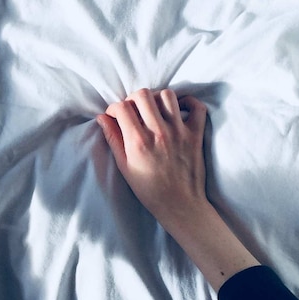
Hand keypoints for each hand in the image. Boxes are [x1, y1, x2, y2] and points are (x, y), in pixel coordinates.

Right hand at [97, 88, 209, 233]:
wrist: (180, 204)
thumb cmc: (149, 189)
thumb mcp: (124, 167)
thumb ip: (113, 139)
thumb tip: (102, 118)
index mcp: (138, 141)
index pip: (122, 107)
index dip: (114, 108)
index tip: (115, 116)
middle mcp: (159, 132)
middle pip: (143, 94)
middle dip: (133, 99)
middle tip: (133, 110)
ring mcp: (180, 131)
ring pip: (167, 95)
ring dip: (157, 99)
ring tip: (154, 110)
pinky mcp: (196, 134)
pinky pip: (197, 106)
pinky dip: (188, 103)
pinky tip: (179, 110)